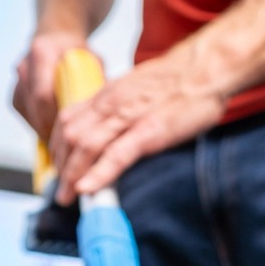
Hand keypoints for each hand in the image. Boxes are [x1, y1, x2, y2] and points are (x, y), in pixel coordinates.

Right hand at [12, 28, 92, 139]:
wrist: (56, 35)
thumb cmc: (76, 51)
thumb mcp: (92, 60)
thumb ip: (94, 81)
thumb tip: (104, 110)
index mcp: (43, 53)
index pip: (43, 95)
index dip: (54, 119)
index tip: (68, 136)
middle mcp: (25, 64)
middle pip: (33, 107)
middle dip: (49, 129)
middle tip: (66, 147)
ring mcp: (18, 78)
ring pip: (28, 113)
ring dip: (43, 129)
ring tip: (61, 142)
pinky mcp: (16, 90)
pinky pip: (25, 113)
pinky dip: (38, 123)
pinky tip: (53, 129)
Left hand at [49, 40, 233, 200]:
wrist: (207, 67)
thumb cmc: (178, 81)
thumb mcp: (137, 90)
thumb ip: (119, 108)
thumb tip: (109, 129)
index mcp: (108, 95)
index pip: (68, 120)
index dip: (57, 147)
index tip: (59, 168)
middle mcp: (111, 104)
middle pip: (70, 136)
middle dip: (60, 167)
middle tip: (60, 191)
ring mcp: (128, 117)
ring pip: (86, 146)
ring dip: (72, 176)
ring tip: (67, 198)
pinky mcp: (149, 130)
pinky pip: (117, 155)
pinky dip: (98, 174)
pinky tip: (87, 189)